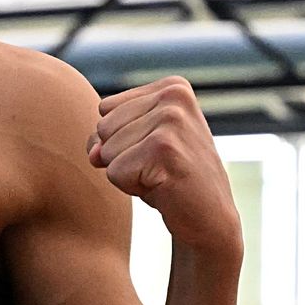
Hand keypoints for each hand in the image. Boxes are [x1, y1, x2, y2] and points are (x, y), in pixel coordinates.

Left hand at [87, 77, 241, 255]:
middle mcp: (174, 96)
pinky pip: (114, 172)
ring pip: (106, 151)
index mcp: (172, 87)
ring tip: (162, 175)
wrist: (209, 217)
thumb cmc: (170, 179)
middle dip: (122, 156)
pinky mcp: (164, 148)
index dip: (122, 139)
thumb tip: (95, 153)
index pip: (105, 109)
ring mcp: (171, 120)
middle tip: (159, 167)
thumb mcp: (137, 146)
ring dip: (128, 173)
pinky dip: (131, 187)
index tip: (157, 151)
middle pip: (103, 127)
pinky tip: (163, 187)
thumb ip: (105, 137)